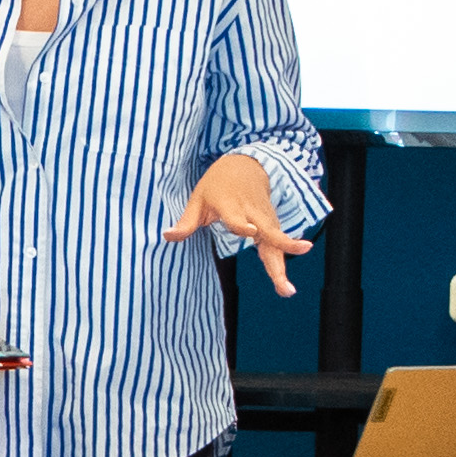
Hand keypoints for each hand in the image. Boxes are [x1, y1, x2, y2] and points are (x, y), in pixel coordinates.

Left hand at [170, 155, 313, 296]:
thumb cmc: (217, 184)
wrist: (245, 165)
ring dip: (282, 267)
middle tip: (281, 275)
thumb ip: (186, 221)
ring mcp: (265, 218)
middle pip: (267, 233)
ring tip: (288, 292)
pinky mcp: (272, 224)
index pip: (237, 217)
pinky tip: (285, 287)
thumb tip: (167, 236)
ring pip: (276, 243)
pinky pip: (278, 245)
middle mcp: (252, 212)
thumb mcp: (198, 199)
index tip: (251, 231)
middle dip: (279, 250)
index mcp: (230, 205)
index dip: (242, 224)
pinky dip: (283, 263)